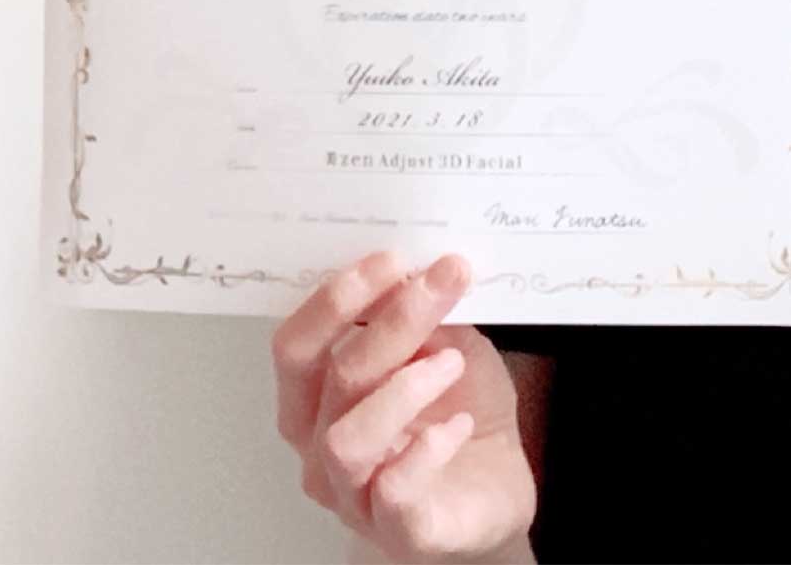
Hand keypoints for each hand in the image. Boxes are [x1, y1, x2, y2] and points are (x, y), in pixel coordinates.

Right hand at [273, 248, 536, 562]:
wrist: (495, 488)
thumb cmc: (458, 411)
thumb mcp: (445, 346)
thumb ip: (423, 315)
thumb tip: (419, 264)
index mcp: (318, 397)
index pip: (295, 346)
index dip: (335, 299)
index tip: (392, 259)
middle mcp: (320, 447)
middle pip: (331, 377)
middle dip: (390, 321)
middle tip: (440, 283)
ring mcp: (353, 494)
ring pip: (348, 438)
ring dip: (405, 387)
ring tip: (453, 363)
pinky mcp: (398, 530)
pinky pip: (395, 490)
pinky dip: (430, 446)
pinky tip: (458, 425)